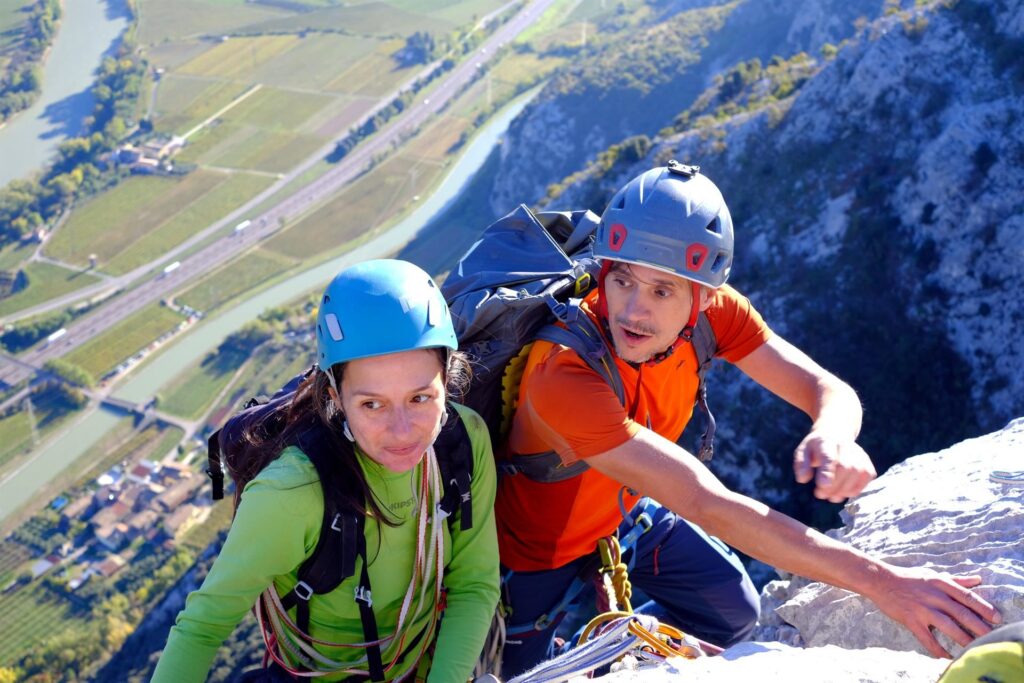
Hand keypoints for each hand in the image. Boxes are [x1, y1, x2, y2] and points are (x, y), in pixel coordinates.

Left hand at [793, 431, 875, 501]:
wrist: (835, 434)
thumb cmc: (816, 447)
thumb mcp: (802, 451)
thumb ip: (801, 464)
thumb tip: (802, 479)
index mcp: (826, 442)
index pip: (829, 457)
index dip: (827, 472)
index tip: (822, 486)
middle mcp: (845, 446)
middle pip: (845, 467)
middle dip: (833, 486)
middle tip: (820, 494)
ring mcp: (858, 453)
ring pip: (858, 472)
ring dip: (845, 490)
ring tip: (831, 497)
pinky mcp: (867, 461)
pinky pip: (867, 476)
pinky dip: (857, 488)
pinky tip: (844, 492)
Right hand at [869, 566, 1000, 657]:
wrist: (881, 581)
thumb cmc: (909, 577)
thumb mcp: (933, 574)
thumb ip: (956, 579)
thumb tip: (978, 579)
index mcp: (940, 583)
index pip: (967, 596)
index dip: (983, 607)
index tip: (996, 618)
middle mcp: (933, 595)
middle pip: (961, 613)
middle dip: (978, 626)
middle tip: (991, 636)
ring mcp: (922, 608)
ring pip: (947, 626)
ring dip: (963, 638)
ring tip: (974, 648)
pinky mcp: (911, 619)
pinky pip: (927, 638)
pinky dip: (937, 649)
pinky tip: (946, 656)